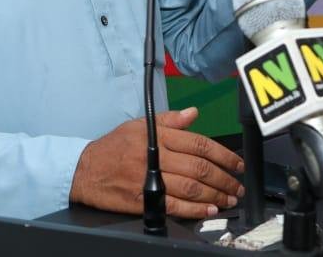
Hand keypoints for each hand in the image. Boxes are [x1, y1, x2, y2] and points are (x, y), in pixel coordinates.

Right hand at [69, 107, 244, 218]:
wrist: (84, 169)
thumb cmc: (113, 146)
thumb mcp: (139, 125)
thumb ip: (169, 120)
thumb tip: (194, 114)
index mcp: (158, 135)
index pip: (198, 143)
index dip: (222, 154)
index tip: (237, 163)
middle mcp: (155, 155)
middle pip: (198, 167)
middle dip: (224, 177)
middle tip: (238, 185)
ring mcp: (149, 178)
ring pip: (190, 187)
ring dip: (215, 194)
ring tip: (228, 199)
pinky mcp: (142, 199)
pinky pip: (173, 205)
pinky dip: (194, 208)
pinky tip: (208, 209)